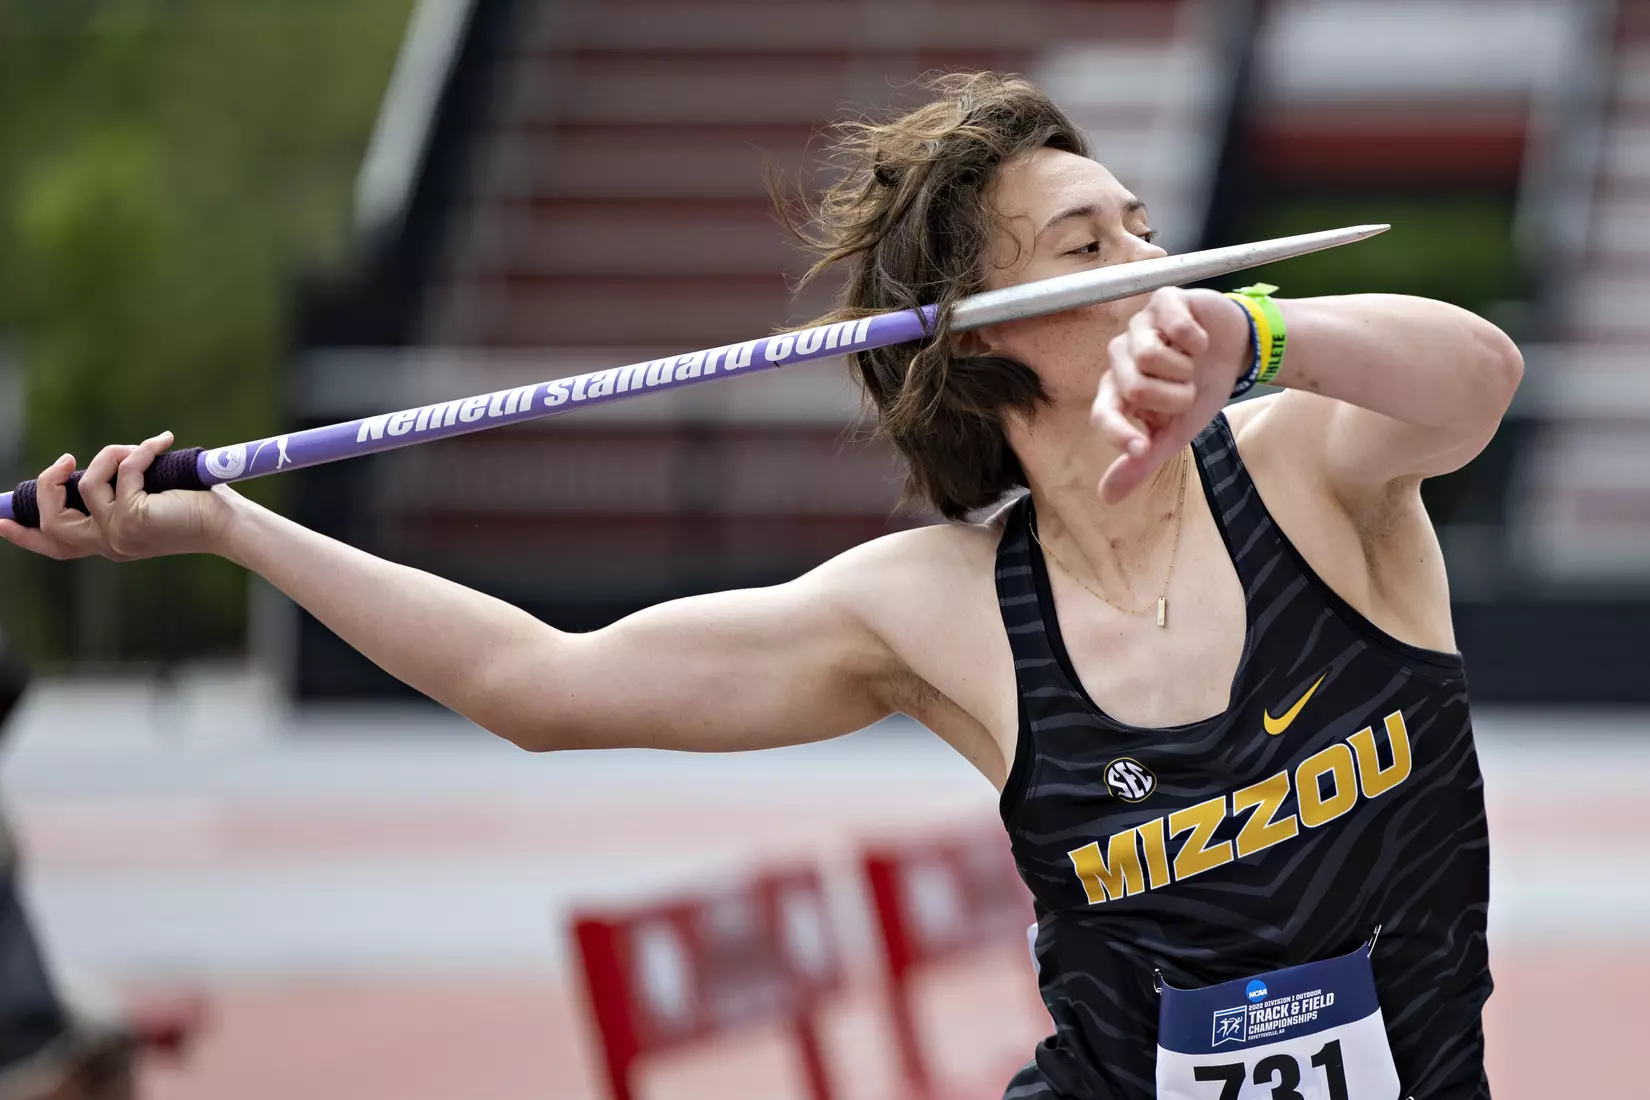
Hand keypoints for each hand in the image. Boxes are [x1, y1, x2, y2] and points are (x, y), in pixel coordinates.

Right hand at [0, 431, 236, 560]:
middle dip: (48, 486)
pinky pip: (122, 472)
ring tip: (138, 448)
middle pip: (51, 523)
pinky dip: (139, 451)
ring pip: (86, 487)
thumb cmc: (196, 507)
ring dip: (109, 456)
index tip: (0, 519)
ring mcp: (119, 535)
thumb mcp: (146, 500)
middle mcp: (109, 544)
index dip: (24, 535)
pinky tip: (163, 443)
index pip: (56, 546)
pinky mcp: (134, 518)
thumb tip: (96, 464)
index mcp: (108, 542)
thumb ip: (118, 491)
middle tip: (67, 461)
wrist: (229, 524)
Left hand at [1091, 287, 1251, 502]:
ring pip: (1151, 356)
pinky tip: (1199, 341)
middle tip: (1187, 389)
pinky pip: (1174, 324)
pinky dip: (1196, 340)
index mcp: (1118, 391)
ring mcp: (1140, 326)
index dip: (1119, 433)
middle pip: (1135, 387)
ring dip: (1184, 369)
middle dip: (1175, 398)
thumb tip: (1106, 497)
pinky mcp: (1164, 301)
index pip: (1103, 414)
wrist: (1237, 353)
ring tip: (1192, 364)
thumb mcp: (1174, 433)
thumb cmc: (1200, 390)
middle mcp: (1121, 356)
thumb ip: (1142, 461)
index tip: (1144, 447)